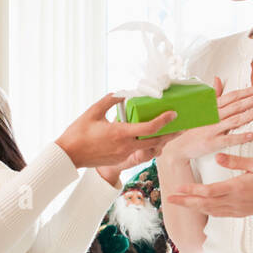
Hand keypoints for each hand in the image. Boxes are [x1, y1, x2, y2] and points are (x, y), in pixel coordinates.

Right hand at [55, 92, 176, 171]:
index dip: (164, 121)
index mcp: (121, 133)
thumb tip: (123, 93)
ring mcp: (124, 154)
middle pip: (157, 141)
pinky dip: (150, 146)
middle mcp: (126, 146)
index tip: (173, 113)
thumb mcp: (93, 112)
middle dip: (172, 134)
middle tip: (183, 126)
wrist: (69, 155)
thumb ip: (110, 100)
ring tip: (172, 132)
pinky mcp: (121, 159)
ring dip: (162, 141)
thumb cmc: (78, 133)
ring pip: (150, 149)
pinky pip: (141, 153)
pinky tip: (154, 139)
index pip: (149, 128)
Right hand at [157, 77, 252, 165]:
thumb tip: (218, 79)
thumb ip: (213, 95)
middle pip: (236, 106)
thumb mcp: (201, 108)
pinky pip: (228, 139)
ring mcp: (212, 129)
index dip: (246, 91)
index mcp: (211, 107)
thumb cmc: (192, 127)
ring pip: (234, 120)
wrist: (179, 146)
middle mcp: (213, 116)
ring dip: (250, 114)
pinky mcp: (212, 142)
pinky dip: (240, 137)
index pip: (232, 96)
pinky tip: (252, 135)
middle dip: (252, 99)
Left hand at [164, 153, 252, 217]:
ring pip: (209, 210)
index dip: (191, 190)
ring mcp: (236, 209)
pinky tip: (198, 207)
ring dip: (192, 207)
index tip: (178, 188)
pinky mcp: (239, 212)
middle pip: (204, 203)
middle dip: (185, 202)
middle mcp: (234, 201)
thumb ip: (236, 161)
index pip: (209, 191)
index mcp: (237, 188)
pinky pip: (218, 213)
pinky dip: (205, 210)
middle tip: (169, 199)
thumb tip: (218, 156)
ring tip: (179, 203)